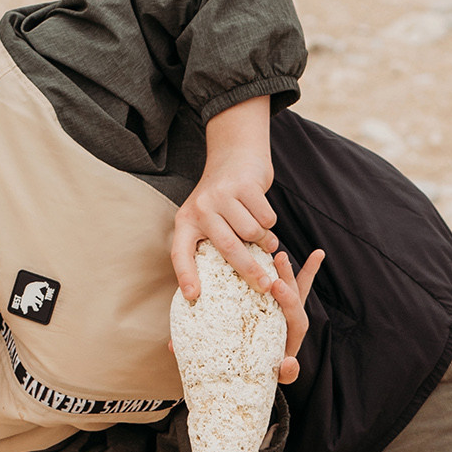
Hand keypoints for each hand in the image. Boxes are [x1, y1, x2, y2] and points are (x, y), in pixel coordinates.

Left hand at [172, 97, 279, 299]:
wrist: (235, 155)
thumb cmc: (224, 198)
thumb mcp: (207, 217)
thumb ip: (212, 243)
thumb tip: (230, 281)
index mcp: (186, 221)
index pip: (181, 252)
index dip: (185, 275)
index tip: (192, 295)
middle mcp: (201, 208)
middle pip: (229, 249)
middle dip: (250, 271)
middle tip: (265, 286)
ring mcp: (222, 195)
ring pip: (252, 233)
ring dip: (264, 241)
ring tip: (265, 239)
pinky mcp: (244, 185)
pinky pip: (266, 218)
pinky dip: (270, 222)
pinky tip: (263, 214)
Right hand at [265, 245, 325, 381]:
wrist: (258, 371)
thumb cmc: (267, 371)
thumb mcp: (274, 377)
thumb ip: (287, 374)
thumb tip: (290, 363)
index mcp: (294, 335)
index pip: (296, 317)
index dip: (289, 301)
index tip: (275, 286)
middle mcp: (295, 321)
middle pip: (296, 297)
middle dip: (289, 278)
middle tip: (279, 259)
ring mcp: (290, 311)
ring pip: (294, 288)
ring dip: (289, 270)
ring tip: (280, 251)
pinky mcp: (282, 305)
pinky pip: (299, 286)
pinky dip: (309, 271)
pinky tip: (320, 254)